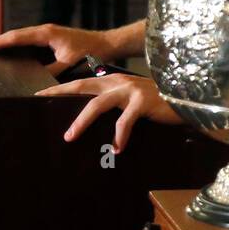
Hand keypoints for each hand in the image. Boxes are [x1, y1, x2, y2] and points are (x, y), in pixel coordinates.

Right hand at [0, 23, 117, 75]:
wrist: (109, 44)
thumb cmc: (92, 52)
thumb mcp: (69, 63)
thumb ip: (51, 71)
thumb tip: (34, 83)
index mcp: (46, 33)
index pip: (15, 37)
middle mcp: (45, 30)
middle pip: (15, 35)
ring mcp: (49, 33)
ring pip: (22, 37)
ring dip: (8, 44)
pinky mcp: (53, 38)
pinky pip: (31, 41)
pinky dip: (19, 46)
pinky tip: (14, 56)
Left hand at [36, 73, 180, 152]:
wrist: (188, 102)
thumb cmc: (160, 104)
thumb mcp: (134, 100)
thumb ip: (117, 103)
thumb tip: (94, 117)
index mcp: (115, 81)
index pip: (82, 81)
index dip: (62, 86)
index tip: (40, 94)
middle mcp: (120, 82)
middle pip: (83, 86)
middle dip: (60, 94)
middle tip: (39, 103)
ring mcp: (131, 91)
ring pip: (97, 104)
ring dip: (81, 121)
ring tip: (69, 136)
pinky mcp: (143, 102)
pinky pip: (125, 121)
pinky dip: (119, 136)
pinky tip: (117, 149)